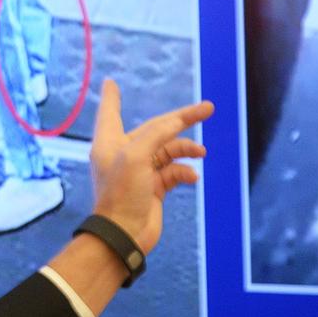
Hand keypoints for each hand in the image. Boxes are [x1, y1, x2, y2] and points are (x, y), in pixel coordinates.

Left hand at [89, 78, 213, 255]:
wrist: (125, 234)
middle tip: (207, 108)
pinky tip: (192, 177)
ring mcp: (140, 171)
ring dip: (185, 149)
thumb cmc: (122, 192)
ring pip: (168, 150)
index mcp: (111, 141)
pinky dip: (184, 172)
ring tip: (201, 153)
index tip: (111, 82)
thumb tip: (175, 122)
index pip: (110, 112)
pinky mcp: (154, 188)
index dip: (111, 97)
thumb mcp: (136, 155)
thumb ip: (156, 134)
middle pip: (155, 128)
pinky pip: (174, 172)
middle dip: (181, 119)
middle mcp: (125, 153)